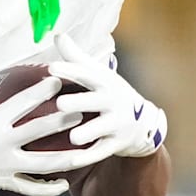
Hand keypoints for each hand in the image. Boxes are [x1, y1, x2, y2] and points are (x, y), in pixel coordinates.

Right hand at [0, 71, 108, 195]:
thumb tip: (1, 68)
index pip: (22, 103)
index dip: (41, 91)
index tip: (59, 80)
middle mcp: (1, 143)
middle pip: (38, 131)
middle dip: (62, 120)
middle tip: (82, 112)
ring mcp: (5, 165)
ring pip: (42, 164)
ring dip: (65, 158)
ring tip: (85, 151)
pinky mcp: (5, 183)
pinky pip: (31, 188)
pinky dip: (48, 189)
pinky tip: (64, 184)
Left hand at [49, 34, 166, 158]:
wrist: (143, 122)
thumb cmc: (110, 93)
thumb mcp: (99, 74)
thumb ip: (77, 57)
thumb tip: (57, 34)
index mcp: (105, 82)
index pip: (87, 73)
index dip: (70, 69)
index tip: (52, 67)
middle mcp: (113, 101)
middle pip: (95, 101)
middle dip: (80, 102)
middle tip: (61, 103)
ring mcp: (117, 123)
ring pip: (101, 128)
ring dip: (88, 132)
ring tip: (74, 137)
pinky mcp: (117, 143)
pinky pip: (102, 151)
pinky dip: (88, 157)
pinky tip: (73, 161)